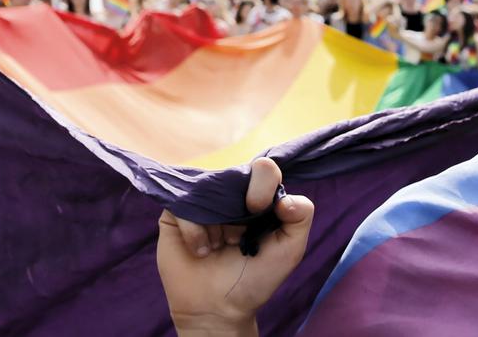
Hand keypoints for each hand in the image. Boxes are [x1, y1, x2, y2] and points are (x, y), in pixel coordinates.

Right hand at [157, 158, 314, 335]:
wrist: (220, 308)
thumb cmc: (256, 279)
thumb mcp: (290, 249)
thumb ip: (302, 215)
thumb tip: (284, 197)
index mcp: (259, 197)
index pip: (264, 169)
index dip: (262, 183)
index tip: (258, 208)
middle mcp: (229, 195)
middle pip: (233, 175)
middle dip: (237, 210)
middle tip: (238, 239)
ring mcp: (201, 203)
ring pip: (206, 190)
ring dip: (216, 225)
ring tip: (220, 247)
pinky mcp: (175, 214)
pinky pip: (182, 206)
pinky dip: (194, 232)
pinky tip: (202, 252)